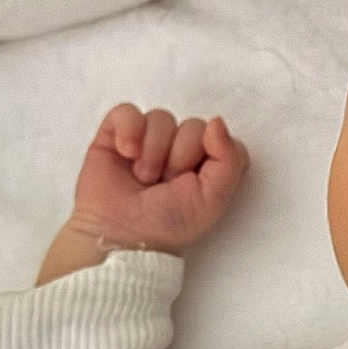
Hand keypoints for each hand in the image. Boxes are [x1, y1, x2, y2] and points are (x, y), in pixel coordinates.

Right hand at [67, 103, 249, 255]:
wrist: (122, 236)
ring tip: (143, 178)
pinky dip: (129, 131)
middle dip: (179, 158)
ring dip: (152, 152)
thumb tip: (217, 121)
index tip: (195, 182)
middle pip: (193, 126)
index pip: (221, 136)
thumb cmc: (168, 225)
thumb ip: (230, 160)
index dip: (211, 155)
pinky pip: (127, 111)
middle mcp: (179, 148)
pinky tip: (126, 153)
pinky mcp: (117, 134)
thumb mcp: (213, 200)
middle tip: (165, 185)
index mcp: (206, 163)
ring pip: (161, 118)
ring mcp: (148, 139)